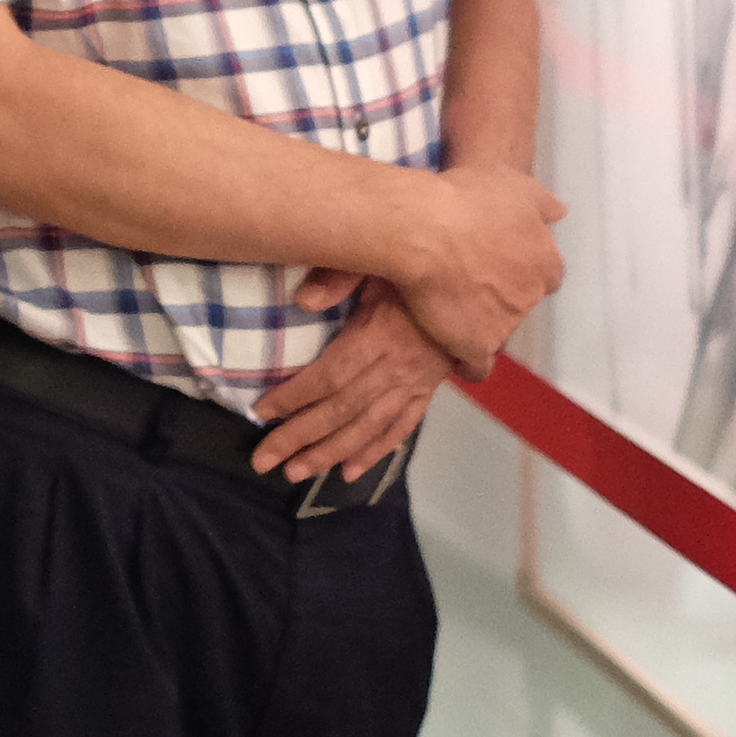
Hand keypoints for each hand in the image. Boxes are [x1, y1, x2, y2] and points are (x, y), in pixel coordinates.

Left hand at [253, 279, 450, 484]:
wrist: (473, 288)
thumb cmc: (413, 272)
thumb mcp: (376, 263)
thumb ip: (339, 277)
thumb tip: (303, 301)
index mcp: (379, 336)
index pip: (330, 375)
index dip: (294, 396)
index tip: (261, 412)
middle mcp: (396, 368)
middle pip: (342, 410)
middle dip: (300, 438)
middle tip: (264, 461)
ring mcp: (414, 386)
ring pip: (367, 428)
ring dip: (329, 454)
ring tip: (295, 473)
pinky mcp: (426, 394)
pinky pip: (400, 430)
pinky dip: (374, 453)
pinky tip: (349, 472)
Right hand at [390, 160, 566, 376]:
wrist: (425, 230)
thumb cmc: (468, 200)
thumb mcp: (515, 185)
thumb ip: (543, 204)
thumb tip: (561, 214)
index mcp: (545, 260)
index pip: (545, 275)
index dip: (519, 268)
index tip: (497, 263)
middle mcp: (531, 295)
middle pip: (520, 301)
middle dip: (501, 294)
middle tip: (468, 278)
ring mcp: (505, 324)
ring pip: (498, 330)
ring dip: (480, 322)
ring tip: (448, 307)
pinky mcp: (475, 346)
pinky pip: (477, 366)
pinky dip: (467, 362)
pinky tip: (452, 352)